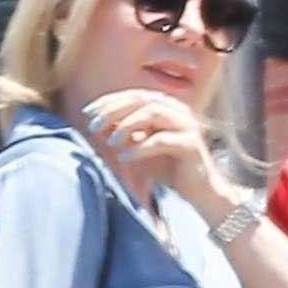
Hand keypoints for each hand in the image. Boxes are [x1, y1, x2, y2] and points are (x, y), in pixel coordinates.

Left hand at [82, 89, 228, 213]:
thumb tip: (98, 122)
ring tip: (110, 141)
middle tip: (94, 126)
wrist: (199, 191)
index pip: (134, 95)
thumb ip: (124, 133)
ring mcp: (187, 126)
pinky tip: (125, 157)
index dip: (109, 101)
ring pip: (153, 113)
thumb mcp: (141, 146)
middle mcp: (178, 111)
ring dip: (127, 125)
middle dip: (114, 110)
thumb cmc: (168, 168)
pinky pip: (162, 140)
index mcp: (167, 107)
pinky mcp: (191, 144)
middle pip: (142, 100)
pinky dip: (140, 148)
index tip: (88, 113)